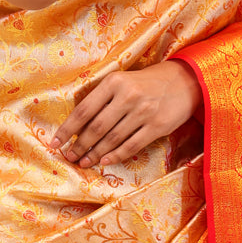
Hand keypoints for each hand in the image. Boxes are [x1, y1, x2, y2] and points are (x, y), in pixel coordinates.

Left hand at [51, 62, 202, 168]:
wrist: (185, 80)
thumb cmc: (146, 82)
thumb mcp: (123, 80)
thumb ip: (102, 98)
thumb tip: (77, 125)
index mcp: (114, 82)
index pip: (84, 110)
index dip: (68, 129)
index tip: (56, 142)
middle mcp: (128, 96)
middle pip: (96, 127)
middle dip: (79, 145)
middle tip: (69, 156)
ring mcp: (144, 112)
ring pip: (112, 139)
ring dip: (95, 154)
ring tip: (83, 162)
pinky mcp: (158, 126)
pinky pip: (131, 145)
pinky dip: (116, 155)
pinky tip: (105, 161)